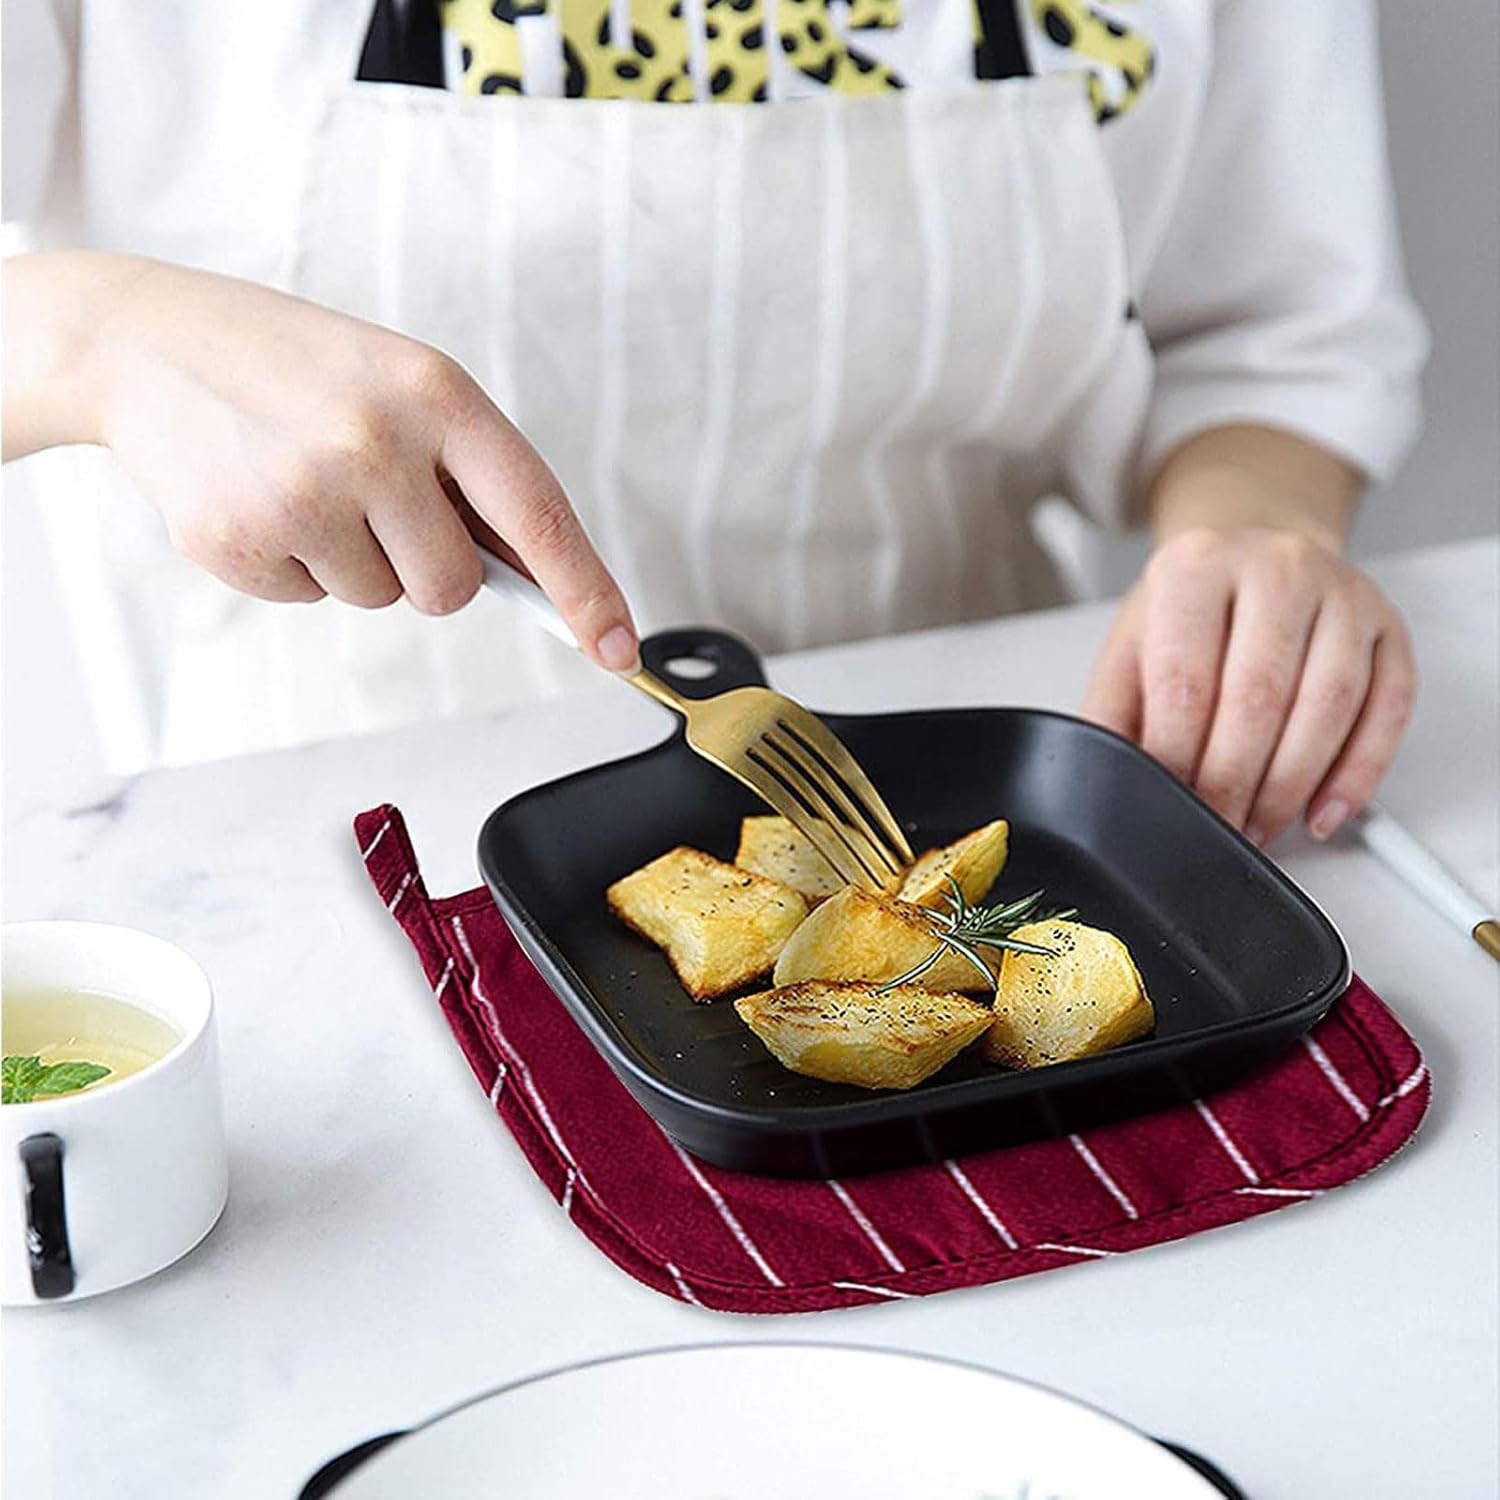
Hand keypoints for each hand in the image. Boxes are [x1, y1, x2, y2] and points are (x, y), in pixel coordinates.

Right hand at [4, 253, 638, 669]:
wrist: (145, 341)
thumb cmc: (301, 370)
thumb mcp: (402, 385)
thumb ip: (471, 476)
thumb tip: (539, 580)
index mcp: (437, 392)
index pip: (538, 516)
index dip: (586, 593)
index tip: (621, 651)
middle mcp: (375, 442)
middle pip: (452, 590)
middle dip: (427, 568)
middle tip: (374, 499)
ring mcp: (302, 494)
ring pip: (382, 599)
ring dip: (356, 561)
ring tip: (306, 481)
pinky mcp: (237, 541)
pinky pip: (311, 601)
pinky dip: (295, 567)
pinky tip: (262, 499)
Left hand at [1083, 527, 1415, 845]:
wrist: (1251, 560)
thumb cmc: (1190, 614)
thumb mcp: (1131, 650)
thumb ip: (1113, 714)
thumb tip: (1107, 782)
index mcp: (1196, 568)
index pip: (1185, 681)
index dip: (1176, 759)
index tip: (1169, 806)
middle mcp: (1275, 569)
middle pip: (1258, 699)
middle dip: (1232, 785)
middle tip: (1215, 828)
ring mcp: (1341, 594)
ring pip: (1327, 707)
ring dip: (1289, 788)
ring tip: (1258, 828)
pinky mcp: (1387, 627)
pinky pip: (1387, 710)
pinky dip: (1357, 775)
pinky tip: (1321, 809)